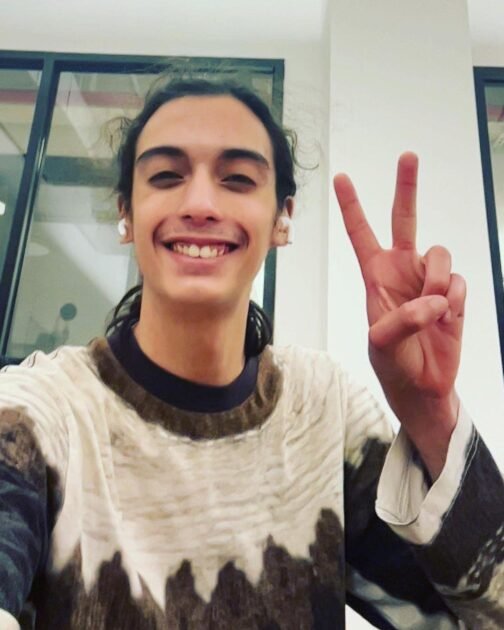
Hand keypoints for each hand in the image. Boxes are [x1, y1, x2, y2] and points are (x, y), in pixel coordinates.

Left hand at [333, 152, 465, 478]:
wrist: (424, 387)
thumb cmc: (394, 364)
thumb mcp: (381, 343)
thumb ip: (402, 319)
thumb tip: (434, 299)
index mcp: (376, 277)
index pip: (361, 235)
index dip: (352, 207)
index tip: (341, 179)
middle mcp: (402, 271)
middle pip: (404, 220)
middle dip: (406, 188)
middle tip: (407, 156)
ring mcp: (428, 281)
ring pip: (440, 254)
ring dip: (436, 281)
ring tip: (431, 310)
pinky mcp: (453, 295)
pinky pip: (458, 281)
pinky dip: (452, 299)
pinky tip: (445, 317)